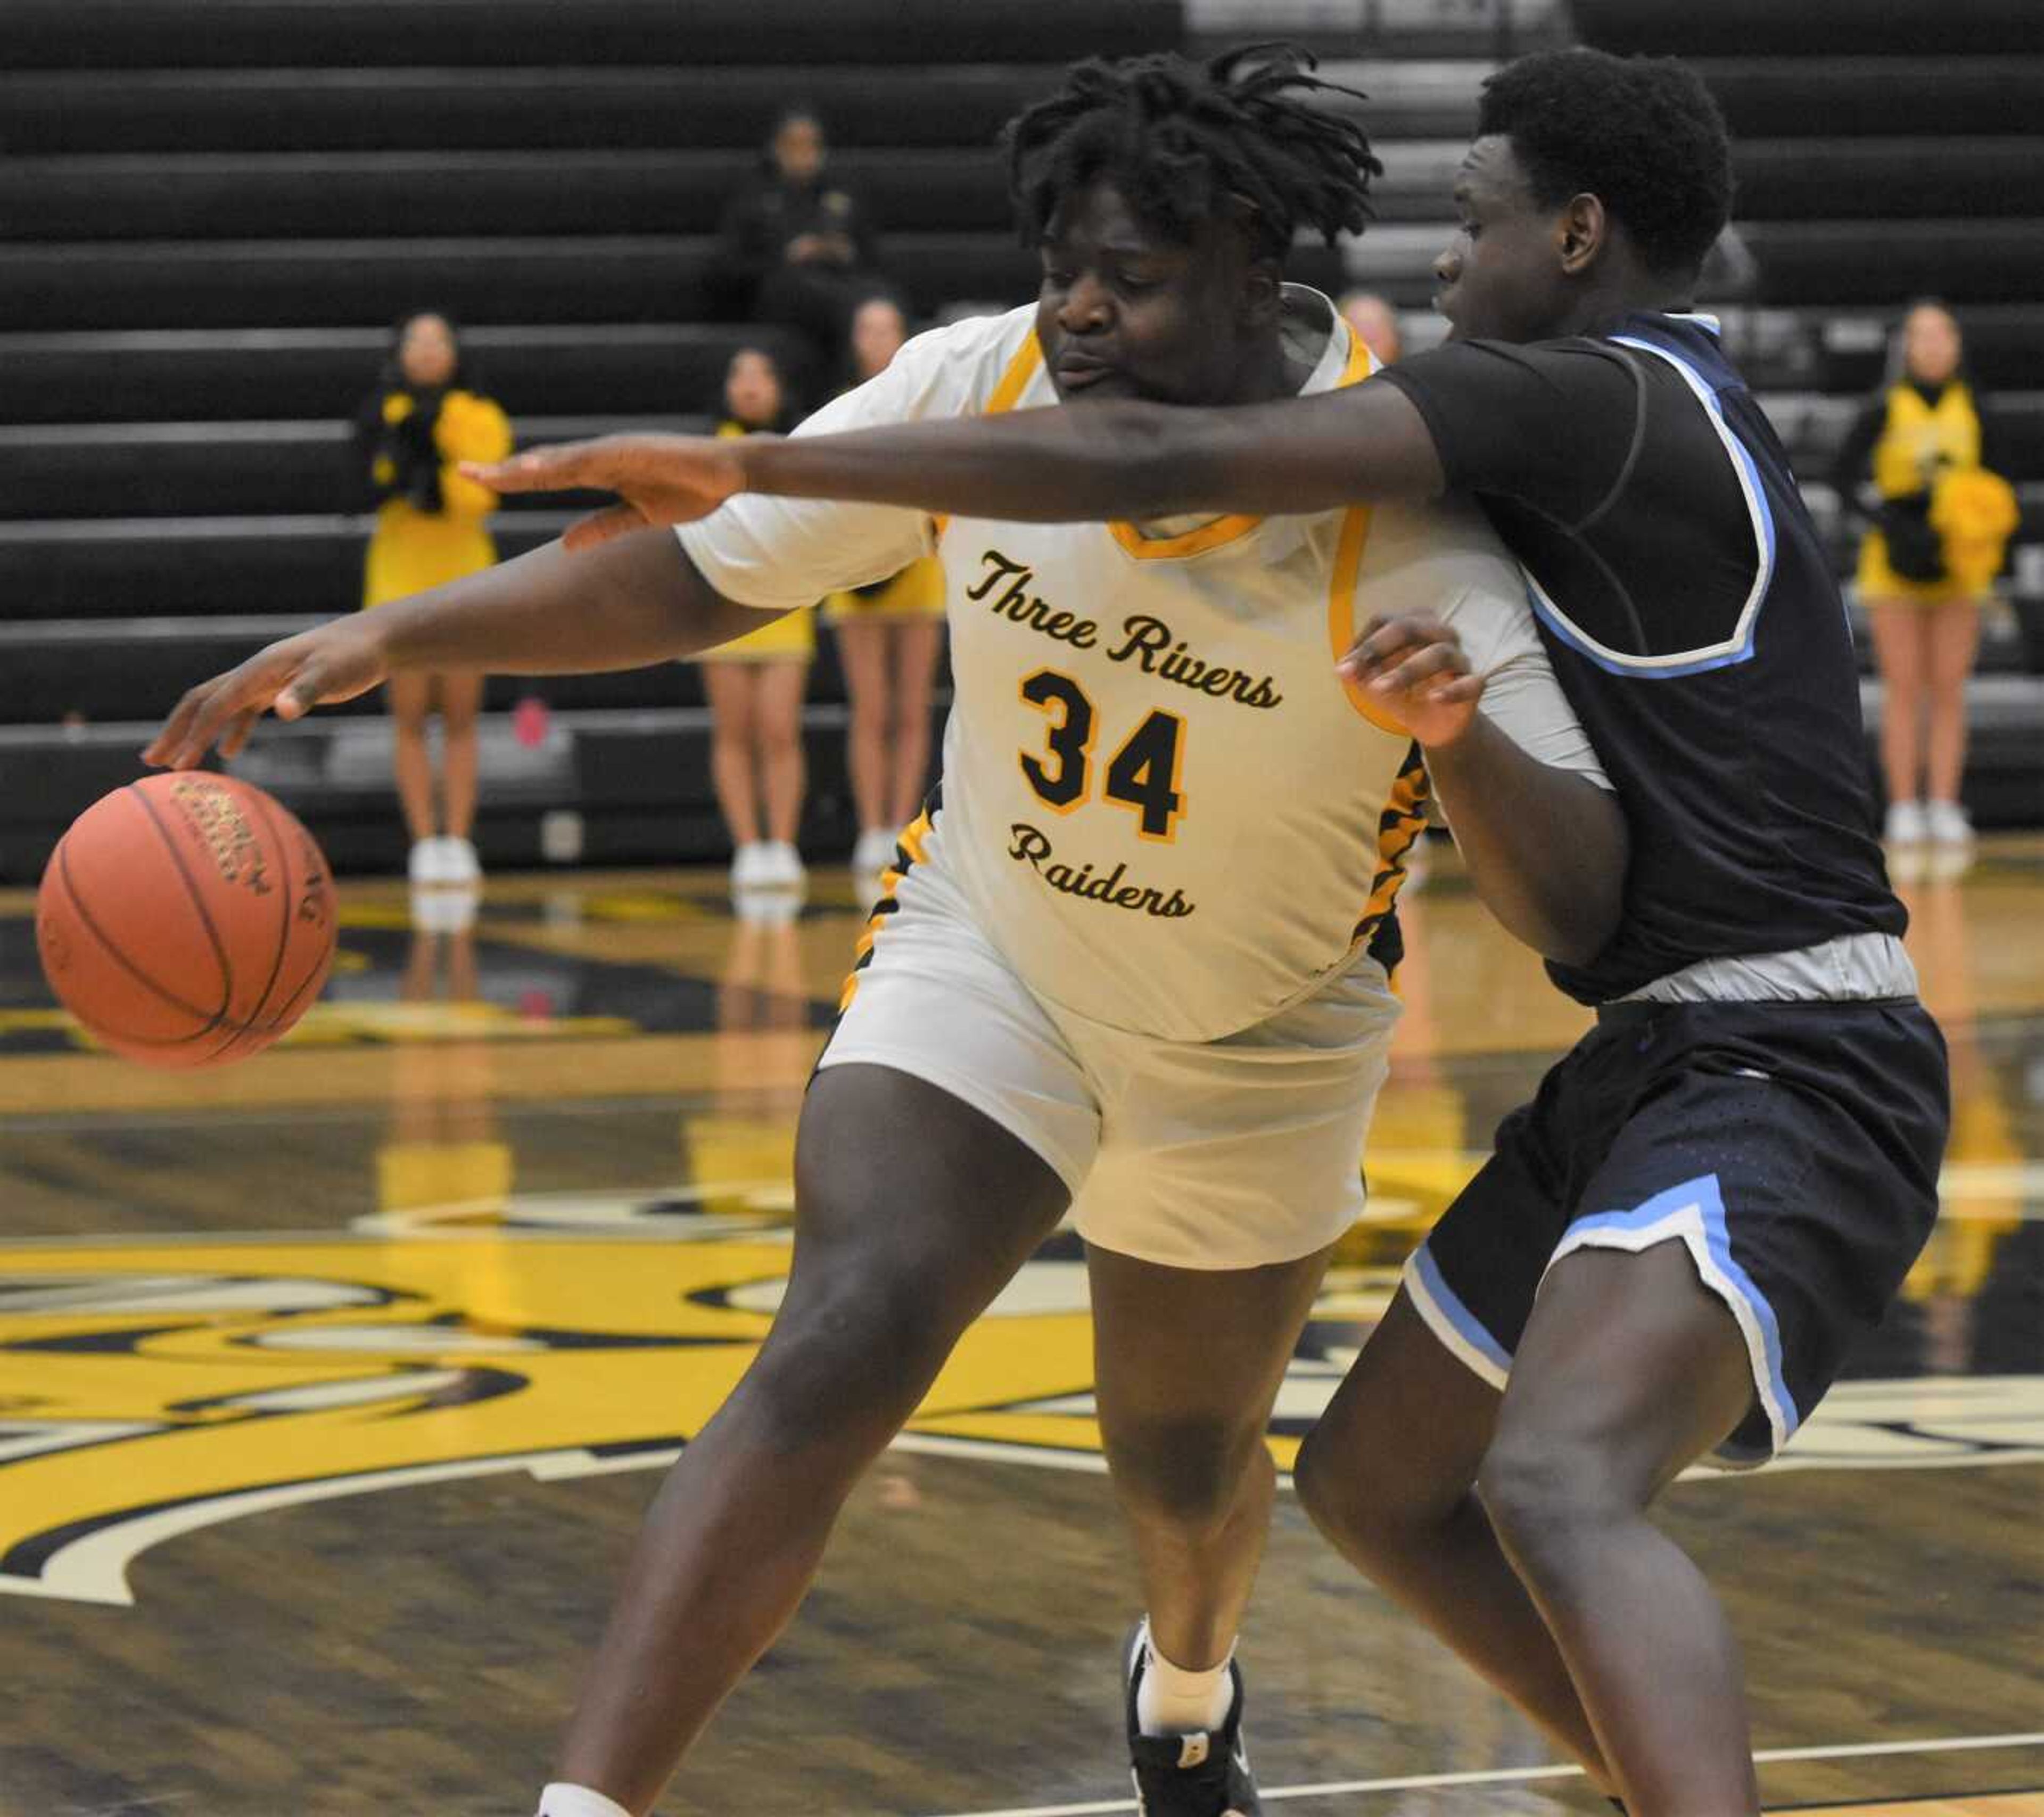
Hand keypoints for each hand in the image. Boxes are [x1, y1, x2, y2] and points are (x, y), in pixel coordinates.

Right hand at [145, 616, 390, 768]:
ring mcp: (265, 680)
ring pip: (219, 706)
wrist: (372, 640)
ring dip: (196, 732)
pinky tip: (230, 752)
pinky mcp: (279, 687)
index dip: (195, 735)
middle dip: (176, 731)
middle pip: (202, 702)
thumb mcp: (332, 674)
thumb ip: (306, 692)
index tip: (179, 765)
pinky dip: (232, 729)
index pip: (216, 705)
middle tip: (152, 762)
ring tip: (177, 762)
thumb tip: (282, 710)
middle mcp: (254, 673)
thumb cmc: (353, 657)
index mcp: (259, 671)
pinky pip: (245, 710)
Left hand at [463, 433, 748, 550]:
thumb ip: (603, 527)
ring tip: (496, 474)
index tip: (477, 481)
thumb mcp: (639, 517)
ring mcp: (618, 451)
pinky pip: (596, 457)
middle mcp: (602, 457)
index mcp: (601, 472)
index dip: (512, 478)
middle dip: (505, 470)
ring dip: (530, 466)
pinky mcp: (636, 450)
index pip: (546, 476)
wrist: (731, 473)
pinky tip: (545, 467)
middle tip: (464, 473)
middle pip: (544, 464)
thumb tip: (566, 544)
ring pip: (564, 459)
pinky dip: (568, 461)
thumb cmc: (691, 490)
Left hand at [1336, 614, 1484, 747]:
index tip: (1343, 668)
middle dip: (1379, 648)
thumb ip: (1360, 674)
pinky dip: (1452, 690)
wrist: (1435, 725)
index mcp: (1414, 625)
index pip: (1385, 621)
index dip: (1362, 642)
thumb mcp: (1374, 684)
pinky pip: (1470, 682)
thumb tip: (1343, 669)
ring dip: (1407, 670)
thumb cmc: (1403, 693)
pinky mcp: (1475, 684)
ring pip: (1439, 653)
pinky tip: (1432, 699)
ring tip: (1381, 689)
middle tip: (1355, 672)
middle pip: (1411, 628)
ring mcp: (1459, 658)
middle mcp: (1439, 634)